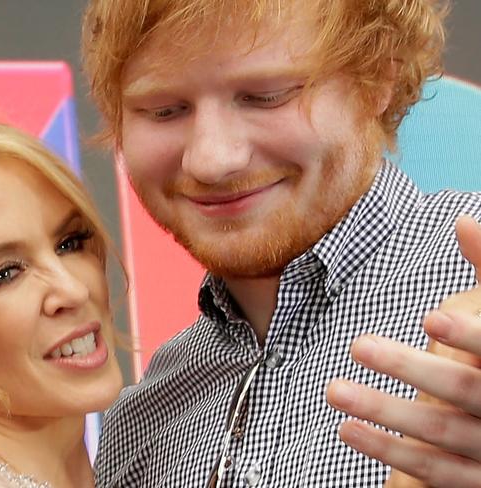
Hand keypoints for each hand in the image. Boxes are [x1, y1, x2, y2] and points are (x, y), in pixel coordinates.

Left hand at [326, 216, 480, 487]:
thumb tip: (463, 220)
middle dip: (412, 369)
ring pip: (440, 433)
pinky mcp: (477, 479)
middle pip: (464, 390)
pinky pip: (434, 471)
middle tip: (359, 344)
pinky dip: (389, 451)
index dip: (471, 335)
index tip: (432, 317)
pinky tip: (347, 429)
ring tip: (334, 390)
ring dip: (385, 413)